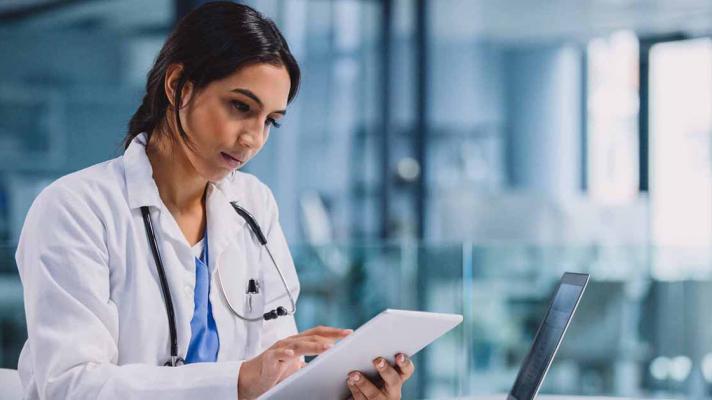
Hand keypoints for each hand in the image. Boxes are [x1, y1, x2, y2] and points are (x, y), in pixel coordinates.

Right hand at [237, 326, 351, 399]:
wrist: (251, 379)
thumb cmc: (275, 372)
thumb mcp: (297, 367)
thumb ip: (311, 363)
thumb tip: (329, 366)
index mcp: (298, 342)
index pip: (318, 333)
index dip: (333, 332)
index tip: (349, 333)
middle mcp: (290, 342)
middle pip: (313, 335)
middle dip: (330, 336)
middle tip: (346, 337)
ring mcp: (280, 348)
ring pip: (299, 344)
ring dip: (314, 345)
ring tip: (328, 348)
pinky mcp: (269, 358)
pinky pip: (278, 354)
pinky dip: (285, 353)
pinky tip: (292, 354)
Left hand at [346, 353, 414, 399]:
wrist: (363, 395)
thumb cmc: (369, 373)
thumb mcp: (375, 365)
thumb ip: (376, 353)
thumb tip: (365, 336)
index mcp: (399, 377)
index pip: (407, 369)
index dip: (405, 362)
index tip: (398, 354)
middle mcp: (394, 391)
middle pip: (393, 381)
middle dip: (385, 370)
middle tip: (377, 360)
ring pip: (375, 394)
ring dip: (364, 383)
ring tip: (353, 373)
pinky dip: (355, 390)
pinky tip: (349, 381)